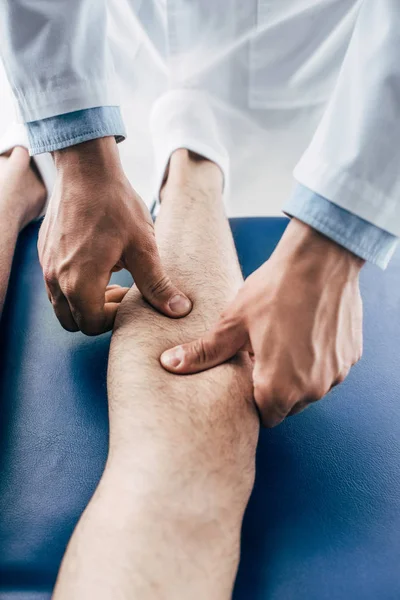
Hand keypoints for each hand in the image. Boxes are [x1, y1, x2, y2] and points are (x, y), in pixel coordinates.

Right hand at [38, 137, 190, 334]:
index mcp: (79, 283)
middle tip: (121, 294)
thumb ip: (157, 284)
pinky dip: (73, 284)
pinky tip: (97, 262)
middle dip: (97, 315)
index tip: (131, 299)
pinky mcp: (45, 251)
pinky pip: (54, 282)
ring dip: (84, 301)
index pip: (92, 325)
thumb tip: (178, 310)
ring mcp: (46, 265)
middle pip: (73, 321)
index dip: (115, 319)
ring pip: (61, 304)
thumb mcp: (143, 247)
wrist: (86, 168)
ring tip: (110, 279)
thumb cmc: (115, 205)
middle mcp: (56, 279)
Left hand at [160, 218, 363, 426]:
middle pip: (288, 404)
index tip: (247, 375)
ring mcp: (336, 373)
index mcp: (281, 389)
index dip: (253, 398)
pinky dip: (317, 358)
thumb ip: (204, 352)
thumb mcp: (233, 324)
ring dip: (297, 373)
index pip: (265, 416)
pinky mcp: (351, 356)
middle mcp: (313, 390)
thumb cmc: (274, 291)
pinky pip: (329, 368)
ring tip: (283, 338)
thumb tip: (168, 364)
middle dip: (274, 386)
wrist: (321, 259)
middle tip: (262, 352)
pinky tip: (305, 330)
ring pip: (310, 387)